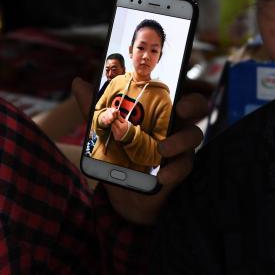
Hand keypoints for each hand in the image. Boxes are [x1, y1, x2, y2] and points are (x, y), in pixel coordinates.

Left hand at [72, 77, 206, 225]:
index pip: (178, 89)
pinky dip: (174, 170)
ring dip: (180, 141)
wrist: (123, 192)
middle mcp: (174, 124)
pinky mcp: (179, 168)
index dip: (184, 83)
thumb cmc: (119, 154)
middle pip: (196, 107)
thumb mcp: (104, 130)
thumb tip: (78, 82)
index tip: (179, 81)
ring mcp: (180, 146)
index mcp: (159, 110)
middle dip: (192, 104)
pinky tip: (161, 176)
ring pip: (193, 136)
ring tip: (162, 150)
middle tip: (180, 109)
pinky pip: (184, 165)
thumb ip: (94, 108)